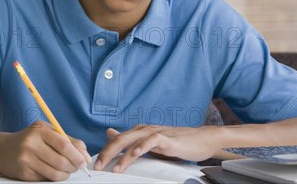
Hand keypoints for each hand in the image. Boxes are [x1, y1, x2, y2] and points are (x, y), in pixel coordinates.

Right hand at [0, 121, 90, 181]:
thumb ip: (68, 141)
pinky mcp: (24, 173)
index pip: (64, 145)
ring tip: (65, 170)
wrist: (3, 150)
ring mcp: (26, 159)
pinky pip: (46, 179)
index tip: (84, 161)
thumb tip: (86, 156)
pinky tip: (51, 171)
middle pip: (61, 161)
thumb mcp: (47, 133)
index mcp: (39, 130)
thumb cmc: (31, 140)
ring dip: (65, 175)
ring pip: (55, 174)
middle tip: (76, 167)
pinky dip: (53, 178)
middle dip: (73, 167)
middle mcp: (31, 144)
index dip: (77, 155)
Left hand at [94, 125, 219, 172]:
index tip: (95, 164)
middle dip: (107, 153)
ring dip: (121, 155)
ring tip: (113, 168)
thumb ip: (130, 140)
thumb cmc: (176, 143)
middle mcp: (143, 130)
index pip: (116, 141)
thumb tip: (109, 133)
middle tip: (97, 166)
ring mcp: (154, 133)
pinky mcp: (166, 138)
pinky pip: (151, 141)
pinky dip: (142, 147)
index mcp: (138, 131)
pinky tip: (135, 154)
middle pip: (120, 140)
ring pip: (132, 141)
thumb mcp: (149, 142)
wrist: (201, 140)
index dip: (104, 151)